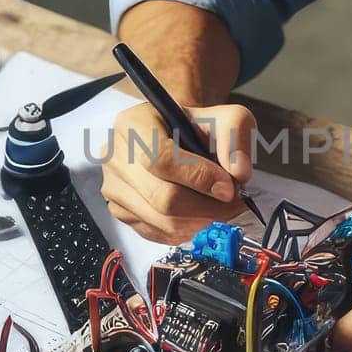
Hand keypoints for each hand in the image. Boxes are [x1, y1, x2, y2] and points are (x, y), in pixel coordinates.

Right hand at [100, 99, 255, 242]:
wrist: (174, 137)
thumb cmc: (196, 127)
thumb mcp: (222, 116)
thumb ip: (235, 134)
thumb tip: (238, 173)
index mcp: (133, 124)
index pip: (160, 158)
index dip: (198, 177)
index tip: (228, 187)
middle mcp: (115, 157)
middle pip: (161, 197)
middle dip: (205, 207)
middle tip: (233, 204)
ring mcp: (114, 188)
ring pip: (161, 221)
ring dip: (199, 222)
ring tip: (220, 209)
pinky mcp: (120, 213)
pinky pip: (157, 234)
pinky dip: (185, 231)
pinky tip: (199, 216)